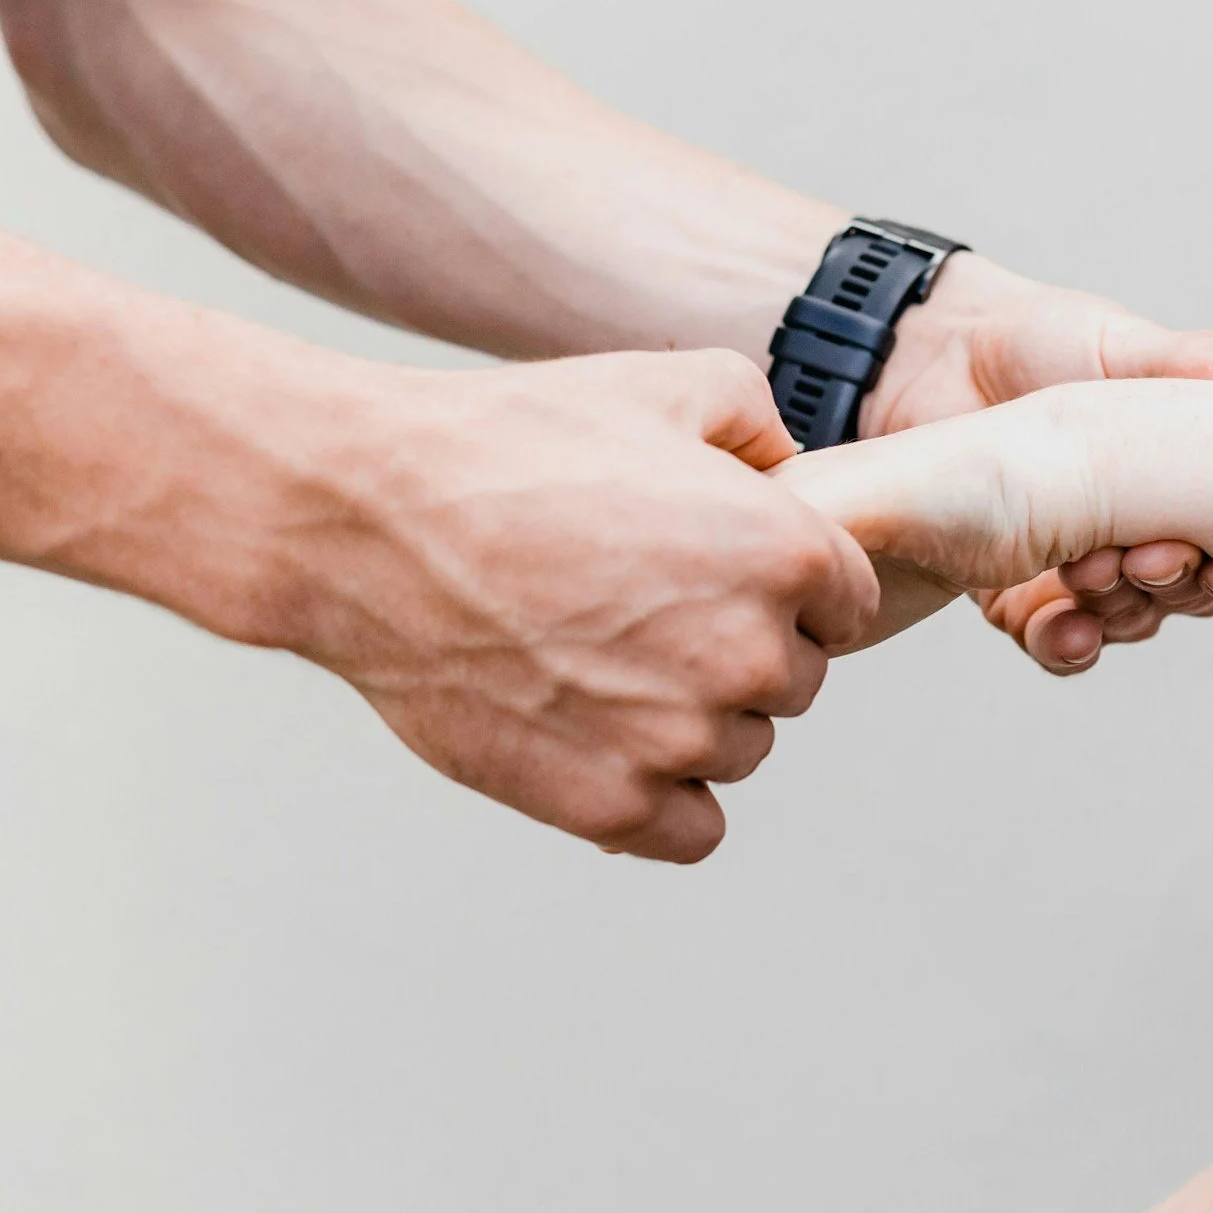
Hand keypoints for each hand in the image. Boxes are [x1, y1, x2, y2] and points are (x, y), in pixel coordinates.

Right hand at [277, 349, 875, 859]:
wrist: (366, 520)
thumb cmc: (507, 443)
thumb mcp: (661, 384)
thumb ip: (759, 420)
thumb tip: (787, 466)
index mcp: (787, 553)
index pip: (846, 601)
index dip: (788, 582)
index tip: (718, 568)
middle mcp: (751, 654)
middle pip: (795, 680)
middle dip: (740, 647)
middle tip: (642, 607)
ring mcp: (680, 739)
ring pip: (740, 750)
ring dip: (693, 720)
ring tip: (601, 659)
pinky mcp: (610, 806)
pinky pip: (692, 829)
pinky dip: (660, 797)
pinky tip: (607, 741)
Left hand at [864, 255, 1212, 672]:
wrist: (932, 358)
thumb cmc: (1038, 339)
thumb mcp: (1120, 346)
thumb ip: (1193, 365)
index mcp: (1185, 477)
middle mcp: (1145, 531)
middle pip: (1191, 593)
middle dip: (1177, 585)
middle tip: (1148, 558)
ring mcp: (1086, 567)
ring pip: (1131, 621)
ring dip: (1124, 611)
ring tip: (1093, 575)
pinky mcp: (1021, 593)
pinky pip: (1056, 640)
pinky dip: (1067, 643)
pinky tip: (1069, 630)